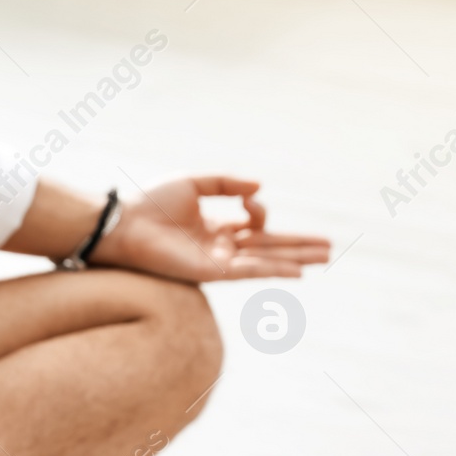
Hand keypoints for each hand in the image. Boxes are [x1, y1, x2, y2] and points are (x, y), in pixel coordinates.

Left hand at [91, 176, 330, 281]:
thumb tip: (260, 189)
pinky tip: (299, 272)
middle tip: (329, 247)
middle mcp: (220, 248)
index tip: (249, 200)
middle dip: (299, 246)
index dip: (260, 211)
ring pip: (267, 260)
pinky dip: (274, 270)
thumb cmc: (150, 204)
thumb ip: (227, 184)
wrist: (126, 224)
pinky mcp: (212, 272)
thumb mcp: (194, 183)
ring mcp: (219, 262)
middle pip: (269, 246)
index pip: (253, 225)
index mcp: (214, 228)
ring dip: (297, 258)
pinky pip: (251, 272)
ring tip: (325, 257)